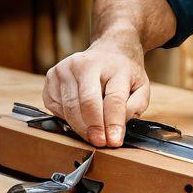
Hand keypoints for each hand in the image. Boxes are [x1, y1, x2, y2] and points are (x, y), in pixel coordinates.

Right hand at [42, 33, 149, 147]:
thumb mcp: (141, 87)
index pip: (113, 98)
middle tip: (100, 144)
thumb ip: (134, 107)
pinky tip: (79, 115)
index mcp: (114, 66)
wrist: (110, 48)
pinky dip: (67, 118)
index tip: (114, 141)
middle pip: (87, 103)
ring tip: (93, 134)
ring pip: (70, 108)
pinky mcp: (52, 75)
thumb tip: (116, 126)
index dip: (113, 123)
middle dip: (93, 128)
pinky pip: (56, 106)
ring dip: (80, 127)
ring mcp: (66, 68)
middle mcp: (87, 64)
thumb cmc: (124, 73)